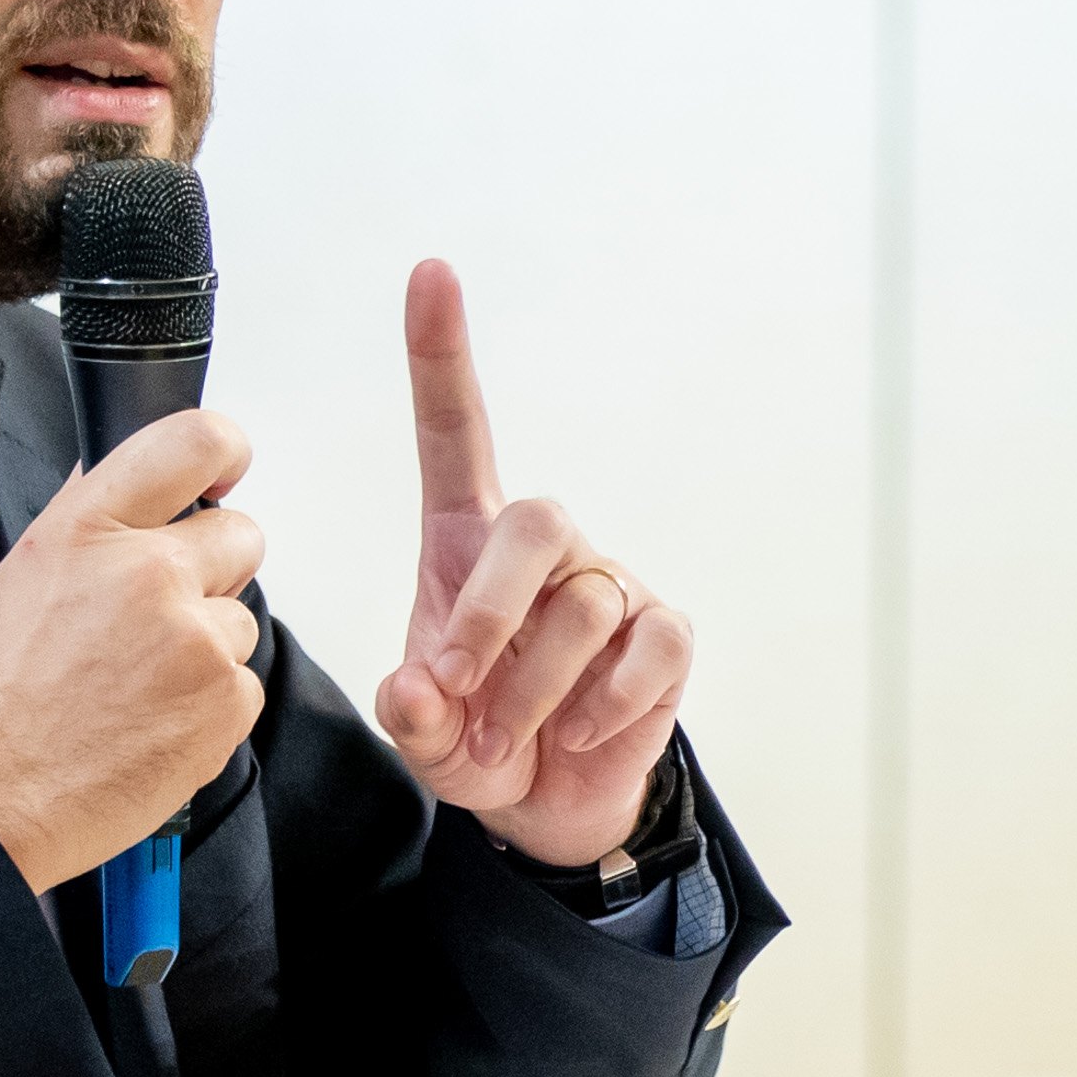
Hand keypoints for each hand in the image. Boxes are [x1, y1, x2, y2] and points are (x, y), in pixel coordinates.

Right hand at [0, 410, 271, 892]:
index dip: (224, 451)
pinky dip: (210, 704)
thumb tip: (132, 489)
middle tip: (161, 616)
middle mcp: (149, 571)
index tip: (227, 467)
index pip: (193, 442)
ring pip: (239, 620)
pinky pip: (244, 684)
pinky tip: (154, 720)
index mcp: (91, 529)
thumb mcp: (24, 576)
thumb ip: (89, 525)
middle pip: (241, 534)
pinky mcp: (226, 699)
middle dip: (214, 569)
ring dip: (205, 647)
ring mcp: (195, 637)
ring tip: (139, 684)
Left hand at [373, 260, 692, 867]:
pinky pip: (644, 651)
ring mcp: (611, 586)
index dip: (443, 353)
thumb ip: (412, 713)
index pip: (456, 431)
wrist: (549, 804)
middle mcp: (546, 548)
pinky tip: (580, 734)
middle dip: (487, 613)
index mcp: (467, 541)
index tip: (431, 272)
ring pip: (583, 607)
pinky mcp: (663, 637)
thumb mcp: (425, 735)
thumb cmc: (479, 739)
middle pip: (536, 522)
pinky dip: (606, 704)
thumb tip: (419, 690)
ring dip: (535, 690)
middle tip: (456, 692)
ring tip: (511, 741)